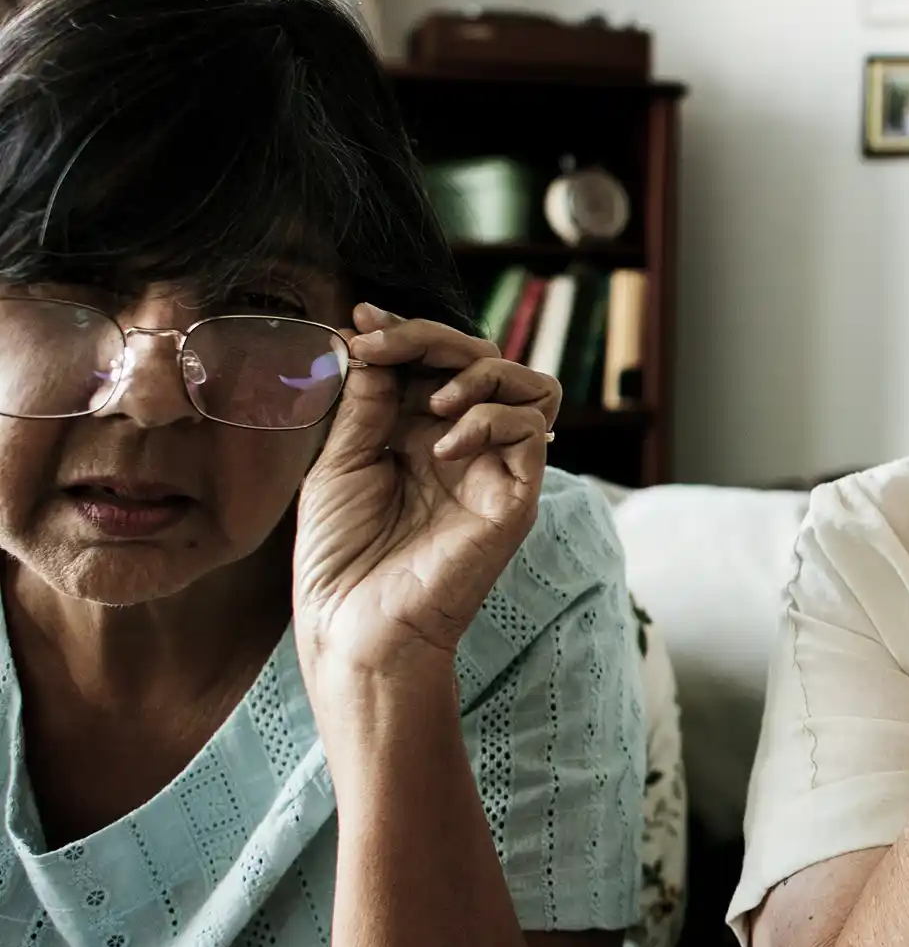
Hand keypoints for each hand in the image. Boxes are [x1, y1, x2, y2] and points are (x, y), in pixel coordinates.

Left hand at [292, 306, 559, 680]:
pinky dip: (489, 420)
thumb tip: (375, 341)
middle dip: (432, 337)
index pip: (436, 363)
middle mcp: (465, 446)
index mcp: (420, 436)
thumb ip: (366, 404)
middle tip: (380, 345)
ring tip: (433, 399)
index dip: (406, 332)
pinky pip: (530, 431)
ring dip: (480, 372)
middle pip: (485, 359)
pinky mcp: (515, 498)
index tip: (362, 320)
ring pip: (531, 386)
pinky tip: (443, 447)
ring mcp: (494, 471)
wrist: (355, 626)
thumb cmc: (340, 557)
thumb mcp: (339, 462)